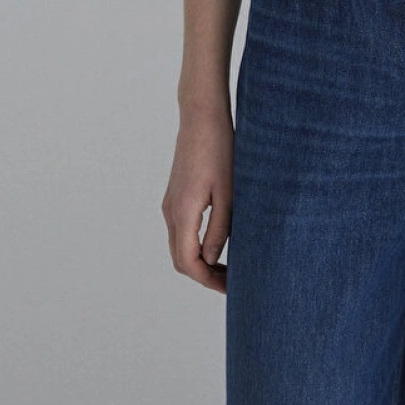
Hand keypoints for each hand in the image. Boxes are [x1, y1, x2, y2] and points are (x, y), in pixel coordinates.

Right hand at [161, 106, 233, 294]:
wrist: (201, 116)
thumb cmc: (219, 149)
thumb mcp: (228, 192)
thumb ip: (219, 229)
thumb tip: (212, 260)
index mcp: (183, 213)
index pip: (189, 263)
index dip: (209, 280)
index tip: (232, 287)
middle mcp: (171, 211)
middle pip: (180, 259)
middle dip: (205, 275)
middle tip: (233, 281)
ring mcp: (171, 203)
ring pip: (179, 245)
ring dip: (200, 261)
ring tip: (229, 265)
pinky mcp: (176, 195)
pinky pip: (181, 230)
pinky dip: (196, 245)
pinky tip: (218, 241)